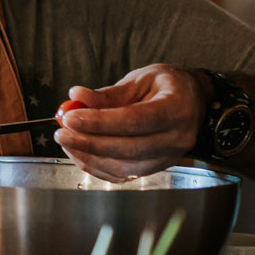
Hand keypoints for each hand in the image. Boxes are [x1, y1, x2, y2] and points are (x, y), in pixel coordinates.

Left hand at [54, 65, 207, 181]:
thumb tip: (76, 97)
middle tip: (61, 133)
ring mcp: (169, 158)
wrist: (193, 103)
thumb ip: (109, 93)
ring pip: (125, 167)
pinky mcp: (157, 169)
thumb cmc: (167, 87)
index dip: (99, 121)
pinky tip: (79, 153)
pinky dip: (97, 167)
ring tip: (66, 141)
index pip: (135, 120)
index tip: (70, 117)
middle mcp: (177, 139)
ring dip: (89, 157)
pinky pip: (123, 175)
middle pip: (129, 148)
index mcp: (177, 109)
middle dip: (89, 142)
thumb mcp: (141, 79)